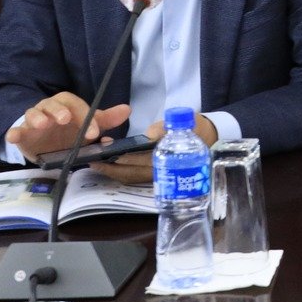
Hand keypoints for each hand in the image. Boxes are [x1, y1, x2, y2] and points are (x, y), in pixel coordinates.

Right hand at [6, 95, 129, 158]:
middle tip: (65, 120)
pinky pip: (15, 131)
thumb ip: (105, 120)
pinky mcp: (22, 135)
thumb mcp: (87, 127)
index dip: (86, 117)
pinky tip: (14, 137)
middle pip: (53, 104)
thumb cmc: (68, 133)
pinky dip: (13, 133)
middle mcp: (49, 109)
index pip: (77, 106)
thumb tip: (127, 109)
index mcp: (66, 106)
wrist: (47, 146)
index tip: (94, 133)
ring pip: (33, 114)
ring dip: (37, 117)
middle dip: (59, 111)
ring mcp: (33, 122)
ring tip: (43, 124)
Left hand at [92, 112, 218, 183]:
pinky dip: (119, 171)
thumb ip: (167, 128)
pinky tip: (109, 164)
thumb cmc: (196, 129)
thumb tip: (151, 134)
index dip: (122, 160)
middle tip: (92, 161)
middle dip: (110, 168)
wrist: (209, 139)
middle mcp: (160, 171)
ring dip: (112, 171)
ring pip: (130, 177)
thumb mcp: (187, 123)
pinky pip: (133, 176)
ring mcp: (157, 175)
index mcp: (167, 159)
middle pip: (130, 174)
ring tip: (95, 163)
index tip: (106, 155)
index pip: (140, 162)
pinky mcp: (154, 174)